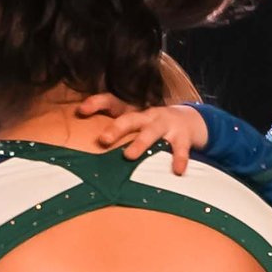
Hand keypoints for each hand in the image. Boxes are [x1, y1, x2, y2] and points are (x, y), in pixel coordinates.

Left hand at [76, 94, 206, 170]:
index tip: (81, 110)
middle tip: (103, 140)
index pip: (113, 102)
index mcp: (134, 112)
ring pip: (151, 133)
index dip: (97, 103)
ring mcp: (166, 126)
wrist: (189, 120)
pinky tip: (177, 170)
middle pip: (130, 119)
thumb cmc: (152, 126)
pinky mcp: (182, 137)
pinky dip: (179, 159)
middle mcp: (148, 116)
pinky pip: (180, 149)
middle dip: (117, 128)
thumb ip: (115, 132)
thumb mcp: (135, 123)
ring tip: (129, 156)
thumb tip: (82, 147)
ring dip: (140, 143)